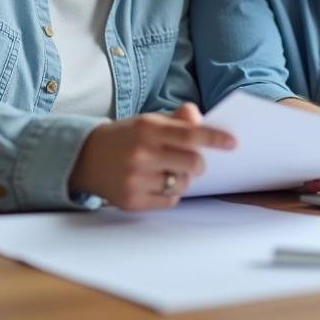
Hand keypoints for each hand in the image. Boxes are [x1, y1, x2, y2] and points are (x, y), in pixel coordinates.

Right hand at [68, 102, 235, 210]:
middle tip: (193, 159)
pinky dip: (170, 193)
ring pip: (182, 184)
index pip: (189, 134)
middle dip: (199, 163)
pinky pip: (169, 201)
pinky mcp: (132, 201)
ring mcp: (135, 179)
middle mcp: (140, 154)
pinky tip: (155, 182)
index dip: (214, 139)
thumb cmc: (126, 136)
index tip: (233, 143)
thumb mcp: (148, 121)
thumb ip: (177, 119)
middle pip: (192, 164)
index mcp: (147, 128)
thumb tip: (199, 118)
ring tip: (167, 170)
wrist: (85, 157)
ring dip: (183, 178)